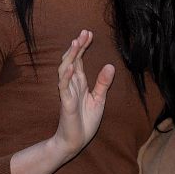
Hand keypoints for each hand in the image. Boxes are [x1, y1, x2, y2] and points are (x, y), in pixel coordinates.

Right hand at [52, 30, 115, 158]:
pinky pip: (64, 87)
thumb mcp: (99, 99)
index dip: (83, 47)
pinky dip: (67, 76)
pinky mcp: (66, 103)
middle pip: (72, 60)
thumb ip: (103, 83)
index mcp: (80, 83)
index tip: (89, 33)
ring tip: (76, 43)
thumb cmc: (85, 121)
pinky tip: (71, 66)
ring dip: (70, 56)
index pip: (80, 60)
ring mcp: (67, 93)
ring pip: (65, 70)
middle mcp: (72, 85)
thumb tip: (110, 65)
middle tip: (84, 32)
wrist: (75, 141)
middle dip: (77, 46)